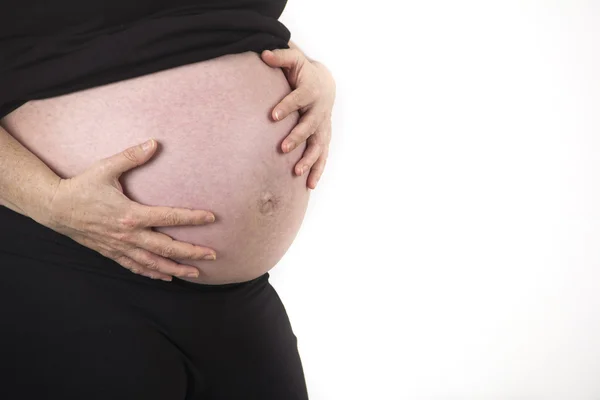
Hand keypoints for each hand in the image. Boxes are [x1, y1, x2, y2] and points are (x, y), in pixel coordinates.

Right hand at [44, 139, 216, 281]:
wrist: (54, 207)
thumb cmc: (81, 186)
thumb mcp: (105, 168)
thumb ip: (131, 156)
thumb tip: (154, 143)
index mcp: (130, 214)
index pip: (168, 217)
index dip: (192, 218)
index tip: (211, 217)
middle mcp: (127, 235)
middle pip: (166, 247)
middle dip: (191, 252)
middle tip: (212, 256)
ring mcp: (119, 246)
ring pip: (153, 263)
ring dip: (175, 268)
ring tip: (195, 273)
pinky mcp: (111, 252)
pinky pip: (135, 267)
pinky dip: (152, 273)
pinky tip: (165, 277)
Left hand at [261, 48, 335, 188]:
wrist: (324, 84)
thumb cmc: (303, 73)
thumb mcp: (293, 60)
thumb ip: (279, 57)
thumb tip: (263, 54)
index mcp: (311, 91)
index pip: (299, 99)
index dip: (287, 107)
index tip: (272, 116)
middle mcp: (319, 111)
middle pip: (310, 126)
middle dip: (297, 138)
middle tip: (283, 148)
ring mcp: (323, 126)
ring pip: (319, 145)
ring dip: (309, 159)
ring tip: (297, 172)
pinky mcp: (324, 138)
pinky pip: (323, 156)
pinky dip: (318, 170)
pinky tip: (310, 185)